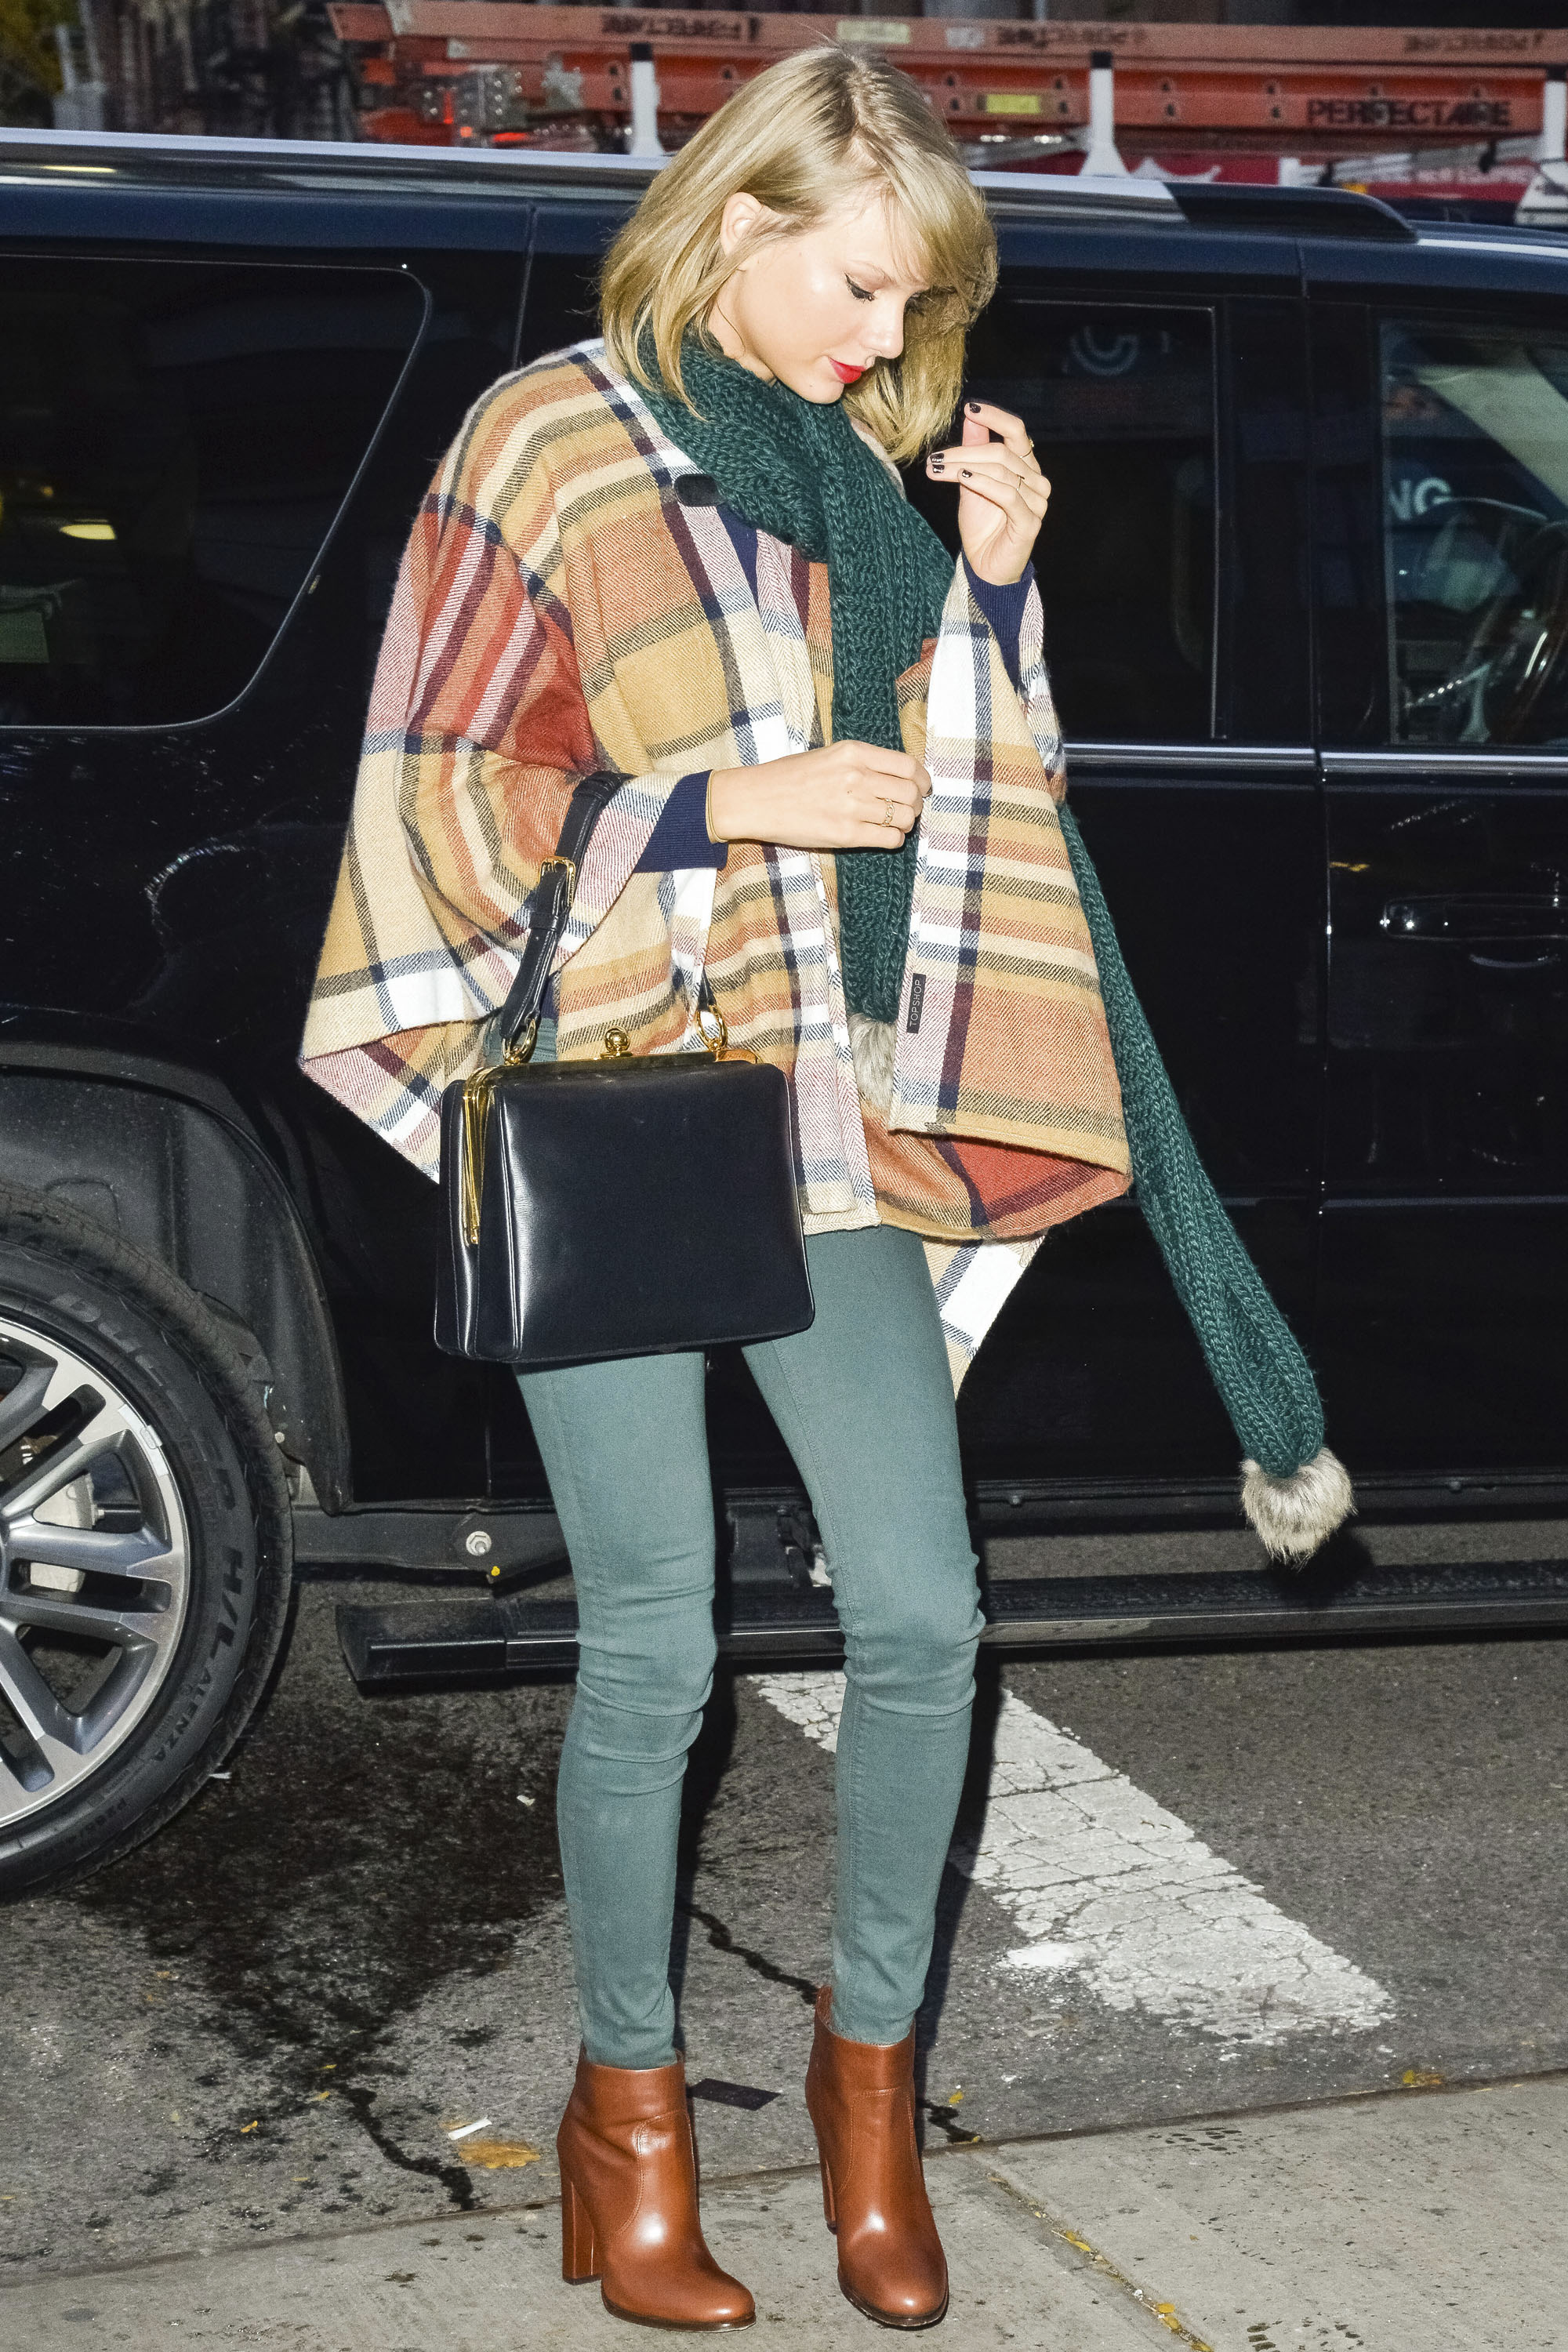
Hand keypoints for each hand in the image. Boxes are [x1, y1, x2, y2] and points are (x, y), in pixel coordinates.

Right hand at [708, 741, 930, 851]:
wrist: (756, 799)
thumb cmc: (789, 777)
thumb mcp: (828, 755)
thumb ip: (862, 762)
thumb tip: (898, 777)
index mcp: (854, 752)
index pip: (909, 766)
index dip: (922, 780)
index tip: (922, 787)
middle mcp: (857, 777)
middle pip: (911, 793)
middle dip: (916, 803)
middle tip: (908, 809)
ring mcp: (853, 807)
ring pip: (905, 818)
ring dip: (906, 823)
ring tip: (895, 824)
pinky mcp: (846, 835)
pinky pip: (889, 839)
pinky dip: (894, 839)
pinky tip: (882, 836)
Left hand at [924, 400, 1050, 586]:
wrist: (985, 568)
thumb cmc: (981, 526)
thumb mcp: (972, 481)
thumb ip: (974, 450)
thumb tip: (970, 418)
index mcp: (1026, 467)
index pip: (1016, 431)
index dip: (994, 417)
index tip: (969, 408)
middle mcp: (1036, 481)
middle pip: (1002, 452)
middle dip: (965, 451)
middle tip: (935, 457)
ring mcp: (1037, 502)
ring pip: (1002, 471)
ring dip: (965, 466)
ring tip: (937, 469)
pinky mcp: (1030, 522)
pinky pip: (1007, 494)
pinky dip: (983, 483)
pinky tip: (963, 478)